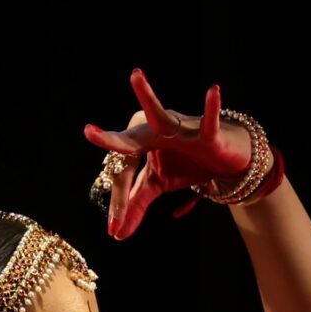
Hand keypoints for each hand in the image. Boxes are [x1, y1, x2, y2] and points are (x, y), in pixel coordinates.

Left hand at [82, 68, 252, 239]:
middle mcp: (153, 129)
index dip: (118, 201)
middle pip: (130, 144)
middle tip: (91, 132)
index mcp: (138, 143)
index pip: (122, 173)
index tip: (114, 231)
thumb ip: (136, 206)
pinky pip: (207, 121)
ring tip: (136, 76)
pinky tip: (213, 91)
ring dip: (147, 96)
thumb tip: (118, 234)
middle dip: (113, 143)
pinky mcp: (203, 132)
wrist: (220, 158)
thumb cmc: (186, 164)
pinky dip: (210, 108)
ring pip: (158, 115)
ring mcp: (177, 128)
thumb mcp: (157, 185)